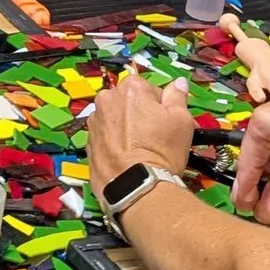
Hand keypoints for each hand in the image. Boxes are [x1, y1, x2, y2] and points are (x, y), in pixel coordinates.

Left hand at [86, 72, 193, 193]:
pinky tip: (127, 158)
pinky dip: (115, 144)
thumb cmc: (161, 150)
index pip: (149, 89)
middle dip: (141, 115)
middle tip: (155, 137)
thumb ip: (178, 96)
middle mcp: (106, 100)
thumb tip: (178, 83)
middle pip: (129, 103)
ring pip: (116, 120)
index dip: (161, 106)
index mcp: (129, 88)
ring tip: (141, 150)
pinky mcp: (87, 144)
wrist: (136, 187)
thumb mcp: (181, 120)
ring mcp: (93, 123)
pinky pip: (106, 138)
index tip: (166, 123)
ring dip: (126, 129)